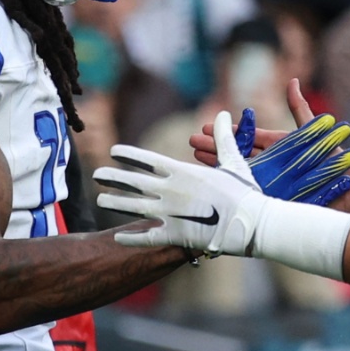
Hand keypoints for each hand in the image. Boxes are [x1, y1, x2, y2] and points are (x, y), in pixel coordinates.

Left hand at [95, 111, 267, 254]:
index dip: (128, 155)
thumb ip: (223, 138)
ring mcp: (169, 214)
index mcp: (181, 172)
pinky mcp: (174, 236)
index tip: (113, 152)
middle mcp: (169, 191)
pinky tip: (117, 237)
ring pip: (133, 208)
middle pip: (133, 182)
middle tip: (97, 175)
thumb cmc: (244, 191)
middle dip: (113, 177)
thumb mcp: (233, 160)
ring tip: (100, 200)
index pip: (147, 160)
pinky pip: (146, 237)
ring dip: (115, 203)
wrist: (252, 223)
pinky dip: (130, 238)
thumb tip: (224, 113)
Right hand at [208, 84, 349, 205]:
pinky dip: (228, 185)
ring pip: (235, 171)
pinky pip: (245, 190)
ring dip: (215, 164)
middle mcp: (269, 163)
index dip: (226, 132)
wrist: (345, 188)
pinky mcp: (270, 196)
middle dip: (213, 146)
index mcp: (277, 147)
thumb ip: (299, 107)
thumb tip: (292, 80)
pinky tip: (212, 182)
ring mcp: (268, 180)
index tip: (206, 126)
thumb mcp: (312, 130)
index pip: (246, 137)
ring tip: (194, 159)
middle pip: (235, 153)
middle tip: (191, 141)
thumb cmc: (331, 159)